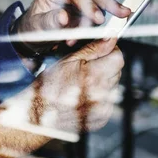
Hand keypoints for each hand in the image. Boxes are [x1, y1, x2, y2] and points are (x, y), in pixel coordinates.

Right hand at [0, 38, 123, 157]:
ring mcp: (103, 109)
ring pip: (113, 86)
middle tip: (86, 68)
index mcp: (94, 77)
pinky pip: (108, 101)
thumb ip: (93, 49)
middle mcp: (102, 95)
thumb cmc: (49, 85)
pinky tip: (83, 95)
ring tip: (82, 83)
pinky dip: (99, 96)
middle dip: (105, 66)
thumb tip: (110, 38)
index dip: (109, 52)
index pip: (118, 58)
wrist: (39, 114)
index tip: (101, 51)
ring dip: (102, 82)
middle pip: (116, 71)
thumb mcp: (68, 60)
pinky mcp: (102, 119)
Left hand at [14, 0, 129, 54]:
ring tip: (83, 37)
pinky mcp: (83, 1)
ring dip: (98, 18)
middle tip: (124, 13)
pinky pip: (96, 9)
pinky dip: (97, 21)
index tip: (99, 19)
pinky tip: (86, 34)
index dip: (89, 5)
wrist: (33, 30)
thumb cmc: (33, 27)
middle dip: (109, 2)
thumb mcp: (37, 27)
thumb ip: (50, 22)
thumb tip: (64, 17)